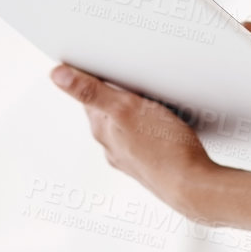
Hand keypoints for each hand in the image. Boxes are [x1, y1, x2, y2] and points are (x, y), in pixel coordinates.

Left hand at [49, 63, 217, 217]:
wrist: (193, 187)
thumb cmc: (164, 149)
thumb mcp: (125, 109)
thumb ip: (91, 91)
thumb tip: (57, 75)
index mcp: (102, 130)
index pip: (89, 96)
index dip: (97, 77)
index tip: (106, 64)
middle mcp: (113, 146)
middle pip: (109, 110)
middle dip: (120, 94)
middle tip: (136, 79)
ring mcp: (132, 157)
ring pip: (129, 126)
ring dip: (138, 112)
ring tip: (154, 100)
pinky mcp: (152, 164)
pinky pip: (147, 139)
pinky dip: (154, 128)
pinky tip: (166, 127)